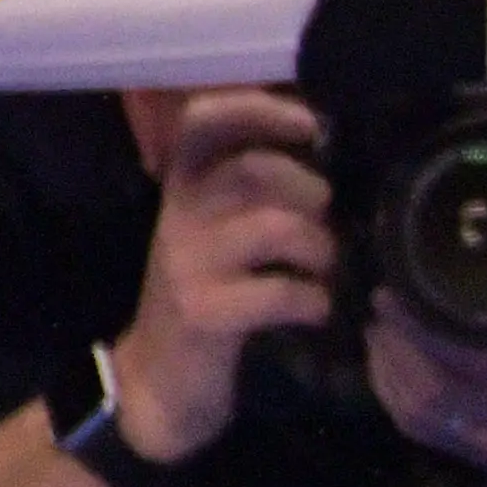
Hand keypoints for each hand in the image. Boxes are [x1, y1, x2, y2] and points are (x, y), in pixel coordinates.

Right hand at [111, 89, 337, 463]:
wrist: (161, 378)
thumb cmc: (210, 293)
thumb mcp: (221, 229)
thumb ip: (257, 187)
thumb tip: (325, 143)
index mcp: (185, 186)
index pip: (205, 120)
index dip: (258, 108)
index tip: (310, 121)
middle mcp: (180, 215)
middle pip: (256, 170)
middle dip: (310, 192)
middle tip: (323, 223)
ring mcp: (187, 263)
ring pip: (276, 228)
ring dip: (321, 249)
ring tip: (322, 270)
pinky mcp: (204, 312)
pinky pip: (280, 292)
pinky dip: (314, 301)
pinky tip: (313, 310)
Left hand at [365, 195, 486, 486]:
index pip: (466, 347)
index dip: (418, 317)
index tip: (398, 281)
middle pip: (430, 379)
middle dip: (395, 334)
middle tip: (384, 297)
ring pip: (420, 407)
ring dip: (388, 363)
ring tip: (382, 326)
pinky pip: (423, 430)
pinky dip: (395, 395)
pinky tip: (389, 366)